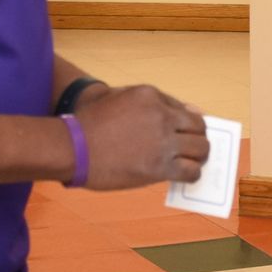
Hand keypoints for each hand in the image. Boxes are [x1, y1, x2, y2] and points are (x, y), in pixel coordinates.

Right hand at [73, 85, 208, 188]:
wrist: (71, 148)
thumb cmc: (87, 123)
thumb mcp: (115, 98)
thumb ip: (148, 102)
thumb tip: (185, 110)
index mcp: (150, 95)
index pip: (183, 108)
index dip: (186, 123)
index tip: (186, 132)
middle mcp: (161, 115)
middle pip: (198, 127)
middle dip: (197, 137)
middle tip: (192, 148)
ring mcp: (162, 141)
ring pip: (200, 148)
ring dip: (198, 156)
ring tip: (191, 162)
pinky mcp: (159, 166)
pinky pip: (190, 171)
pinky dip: (192, 174)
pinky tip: (184, 175)